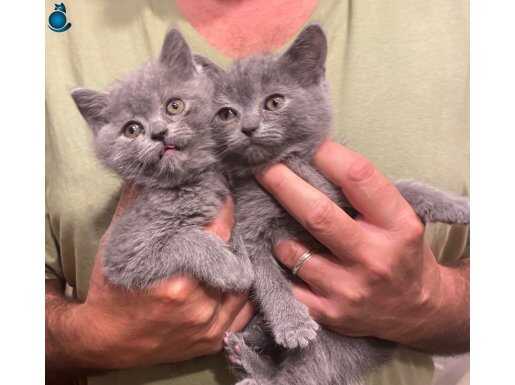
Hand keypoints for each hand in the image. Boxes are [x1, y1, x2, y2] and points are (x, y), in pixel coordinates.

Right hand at [46, 185, 253, 369]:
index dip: (223, 210)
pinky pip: (242, 312)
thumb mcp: (120, 241)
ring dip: (238, 263)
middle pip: (234, 259)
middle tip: (226, 221)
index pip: (218, 234)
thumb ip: (138, 204)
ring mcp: (208, 327)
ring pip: (243, 285)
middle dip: (231, 235)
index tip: (223, 196)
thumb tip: (155, 173)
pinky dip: (240, 292)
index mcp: (177, 282)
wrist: (104, 340)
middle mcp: (198, 307)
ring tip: (229, 247)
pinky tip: (232, 276)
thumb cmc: (111, 287)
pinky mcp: (213, 341)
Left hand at [257, 141, 468, 352]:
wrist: (417, 310)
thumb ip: (363, 194)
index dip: (326, 154)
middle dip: (283, 184)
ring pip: (294, 251)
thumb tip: (313, 158)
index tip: (306, 144)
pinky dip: (282, 264)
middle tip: (263, 166)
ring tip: (276, 222)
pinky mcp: (330, 312)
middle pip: (317, 214)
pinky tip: (284, 253)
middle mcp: (375, 258)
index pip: (358, 178)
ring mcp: (351, 289)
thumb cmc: (401, 252)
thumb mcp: (398, 218)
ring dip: (279, 232)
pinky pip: (289, 282)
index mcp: (398, 226)